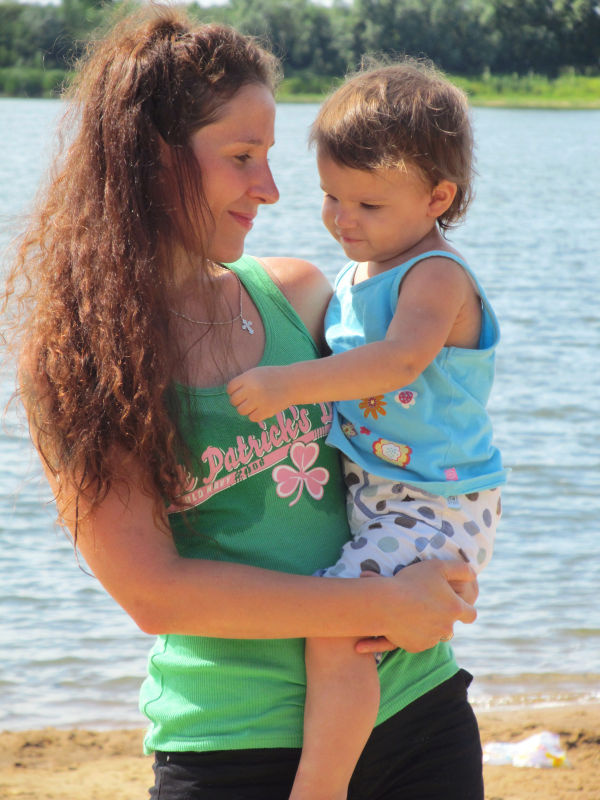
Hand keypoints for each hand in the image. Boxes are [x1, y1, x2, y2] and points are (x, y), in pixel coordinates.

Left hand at [227, 366, 289, 421]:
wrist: (293, 383)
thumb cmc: (273, 377)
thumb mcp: (257, 373)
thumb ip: (244, 382)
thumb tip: (231, 394)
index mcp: (248, 378)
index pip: (230, 388)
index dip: (233, 391)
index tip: (241, 392)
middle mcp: (252, 389)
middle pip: (234, 401)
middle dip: (239, 401)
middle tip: (248, 399)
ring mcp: (259, 401)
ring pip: (241, 411)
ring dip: (245, 409)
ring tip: (254, 405)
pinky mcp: (266, 411)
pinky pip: (252, 418)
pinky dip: (255, 415)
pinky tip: (261, 409)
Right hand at [355, 559, 476, 654]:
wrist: (385, 603)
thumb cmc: (411, 581)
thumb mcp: (438, 566)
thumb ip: (461, 569)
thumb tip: (474, 574)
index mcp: (455, 609)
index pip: (471, 614)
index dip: (465, 609)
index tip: (456, 605)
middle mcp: (447, 627)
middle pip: (451, 625)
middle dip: (443, 617)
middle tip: (427, 604)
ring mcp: (432, 639)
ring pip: (436, 634)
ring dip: (430, 625)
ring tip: (413, 611)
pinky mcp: (417, 647)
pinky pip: (420, 641)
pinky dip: (415, 633)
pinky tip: (404, 621)